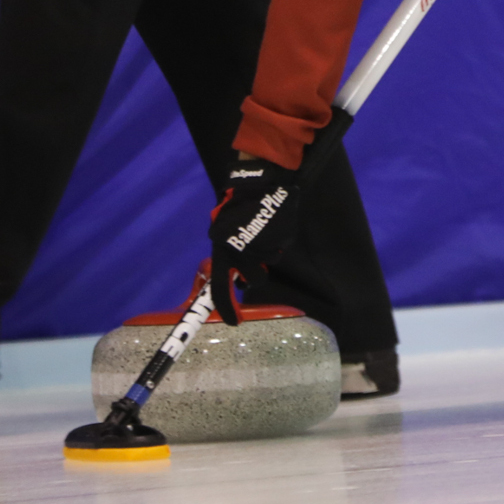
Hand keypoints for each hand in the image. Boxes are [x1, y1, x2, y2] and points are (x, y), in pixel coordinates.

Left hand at [208, 150, 306, 323]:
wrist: (262, 181)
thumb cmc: (237, 203)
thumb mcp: (222, 227)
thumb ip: (226, 248)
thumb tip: (232, 271)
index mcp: (223, 249)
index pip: (220, 286)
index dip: (227, 307)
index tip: (235, 322)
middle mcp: (243, 251)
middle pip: (254, 279)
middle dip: (255, 273)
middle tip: (254, 260)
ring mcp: (264, 246)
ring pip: (269, 263)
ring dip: (267, 253)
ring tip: (263, 232)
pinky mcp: (282, 239)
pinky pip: (280, 248)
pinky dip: (277, 240)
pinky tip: (273, 223)